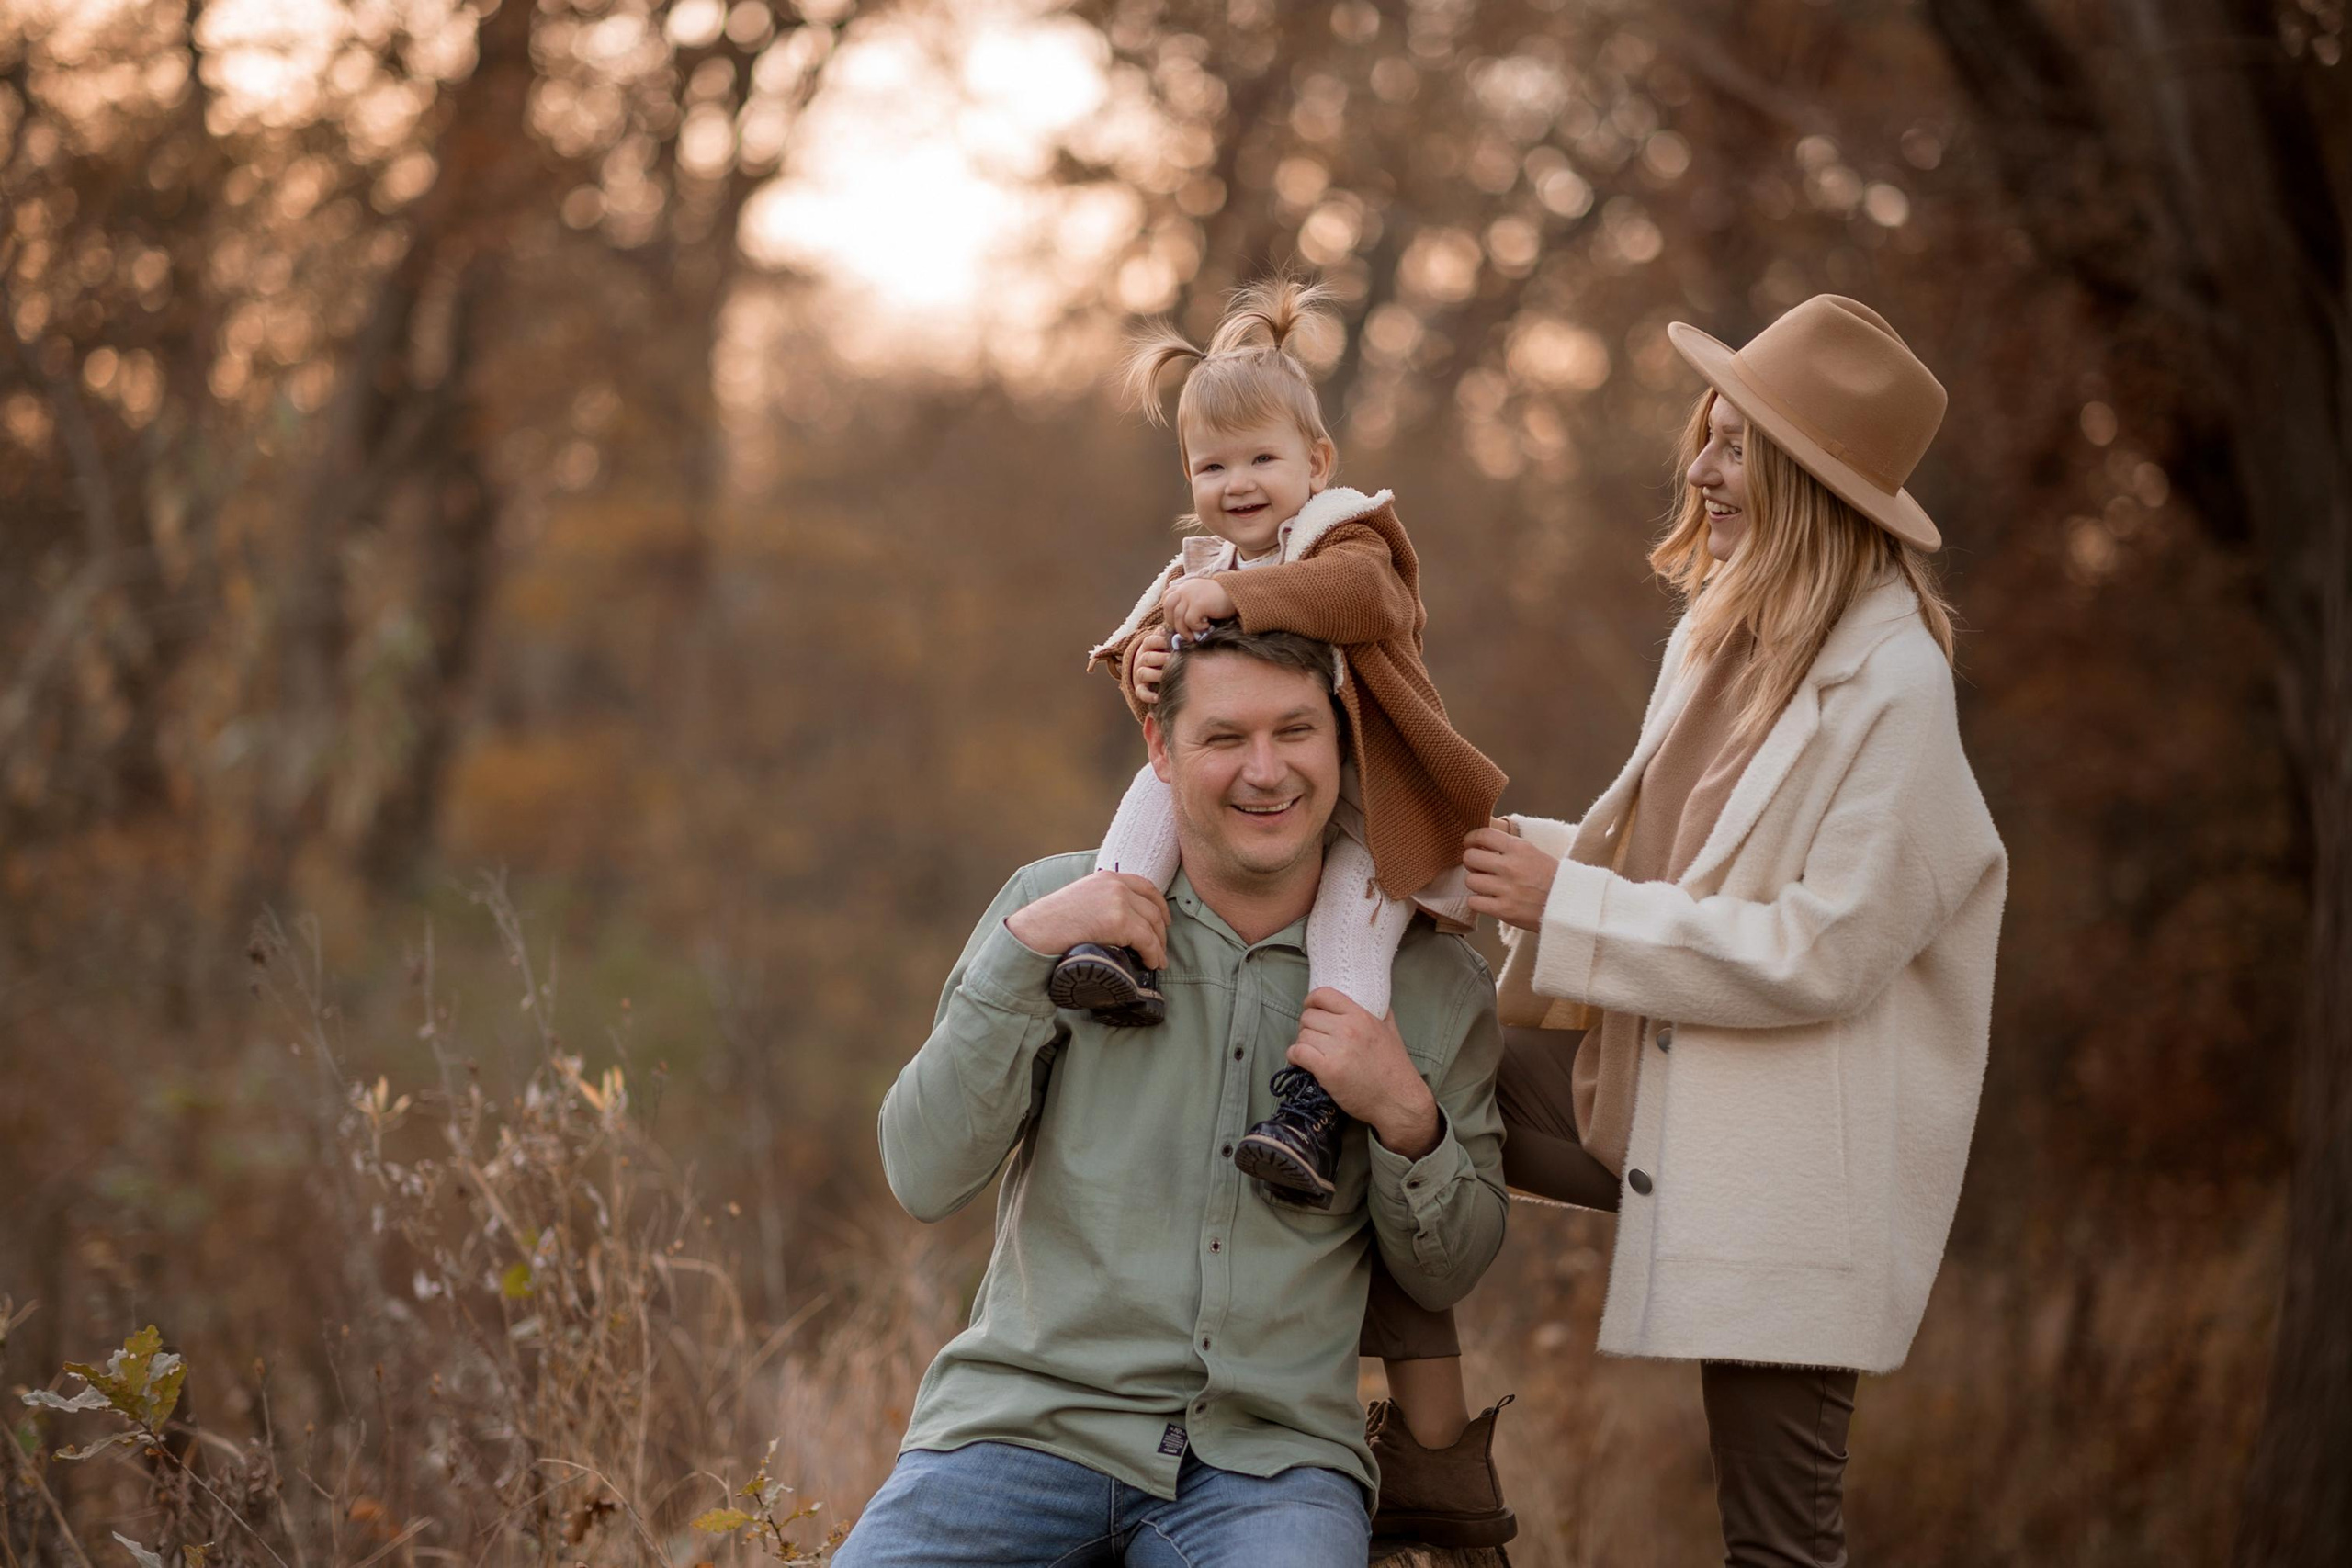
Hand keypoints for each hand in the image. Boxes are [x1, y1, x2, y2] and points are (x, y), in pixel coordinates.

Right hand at [1005, 871, 1169, 968]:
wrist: (1035, 933)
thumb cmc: (1051, 924)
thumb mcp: (1080, 900)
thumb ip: (1101, 903)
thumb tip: (1120, 923)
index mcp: (1106, 877)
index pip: (1145, 886)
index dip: (1160, 905)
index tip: (1164, 920)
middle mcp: (1115, 885)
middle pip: (1153, 907)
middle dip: (1161, 930)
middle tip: (1161, 947)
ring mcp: (1118, 902)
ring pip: (1153, 925)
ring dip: (1159, 946)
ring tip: (1158, 961)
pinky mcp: (1119, 922)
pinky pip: (1147, 941)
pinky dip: (1154, 954)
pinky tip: (1151, 963)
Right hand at [1132, 631, 1171, 704]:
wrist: (1154, 667)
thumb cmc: (1166, 652)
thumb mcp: (1167, 643)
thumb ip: (1172, 636)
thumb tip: (1181, 631)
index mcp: (1148, 646)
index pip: (1150, 641)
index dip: (1160, 641)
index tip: (1173, 642)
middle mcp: (1142, 659)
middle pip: (1147, 657)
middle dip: (1160, 658)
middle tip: (1172, 659)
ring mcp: (1140, 674)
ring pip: (1142, 673)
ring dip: (1155, 675)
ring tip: (1167, 676)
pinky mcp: (1140, 687)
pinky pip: (1140, 692)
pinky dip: (1148, 695)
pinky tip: (1158, 697)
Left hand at [1161, 576, 1236, 634]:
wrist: (1239, 593)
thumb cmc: (1221, 599)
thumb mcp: (1201, 597)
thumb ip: (1189, 604)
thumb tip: (1179, 625)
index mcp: (1185, 586)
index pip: (1167, 598)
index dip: (1169, 612)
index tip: (1177, 622)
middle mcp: (1185, 588)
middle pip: (1168, 608)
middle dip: (1173, 623)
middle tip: (1184, 632)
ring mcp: (1190, 595)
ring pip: (1178, 618)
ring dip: (1185, 630)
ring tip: (1194, 636)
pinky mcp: (1198, 604)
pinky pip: (1190, 621)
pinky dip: (1196, 628)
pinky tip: (1207, 627)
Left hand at [1285, 989, 1440, 1159]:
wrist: (1399, 1101)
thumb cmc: (1396, 1068)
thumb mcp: (1391, 1031)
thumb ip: (1381, 1012)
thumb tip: (1375, 1000)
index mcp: (1361, 1016)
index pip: (1324, 995)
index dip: (1311, 1001)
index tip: (1311, 1009)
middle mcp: (1348, 1029)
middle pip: (1308, 1017)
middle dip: (1307, 1027)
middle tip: (1314, 1038)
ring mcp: (1337, 1049)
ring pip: (1302, 1035)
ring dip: (1302, 1044)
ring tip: (1311, 1053)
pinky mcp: (1327, 1070)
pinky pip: (1298, 1053)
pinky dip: (1294, 1056)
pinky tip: (1301, 1061)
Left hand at [1463, 824, 1558, 932]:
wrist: (1571, 905)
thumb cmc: (1551, 878)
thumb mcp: (1533, 853)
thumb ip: (1508, 847)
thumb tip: (1479, 842)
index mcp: (1520, 848)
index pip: (1482, 835)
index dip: (1471, 839)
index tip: (1471, 844)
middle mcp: (1511, 867)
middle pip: (1470, 857)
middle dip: (1471, 863)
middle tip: (1480, 868)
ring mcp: (1507, 889)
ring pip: (1470, 881)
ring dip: (1476, 884)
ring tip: (1488, 887)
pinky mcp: (1505, 910)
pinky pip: (1474, 902)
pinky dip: (1478, 902)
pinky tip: (1488, 901)